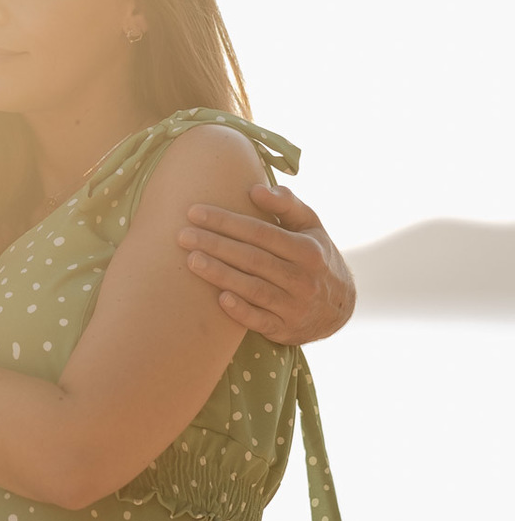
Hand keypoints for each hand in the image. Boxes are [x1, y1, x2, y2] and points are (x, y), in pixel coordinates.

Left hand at [178, 183, 355, 344]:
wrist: (339, 308)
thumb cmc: (315, 256)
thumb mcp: (311, 226)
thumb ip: (287, 204)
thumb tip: (255, 189)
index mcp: (307, 250)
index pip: (261, 232)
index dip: (227, 221)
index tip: (195, 212)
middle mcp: (303, 279)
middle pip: (252, 259)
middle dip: (215, 245)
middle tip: (182, 235)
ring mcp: (295, 306)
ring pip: (253, 289)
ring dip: (220, 275)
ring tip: (191, 260)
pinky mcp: (286, 330)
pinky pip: (259, 321)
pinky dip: (240, 311)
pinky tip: (218, 298)